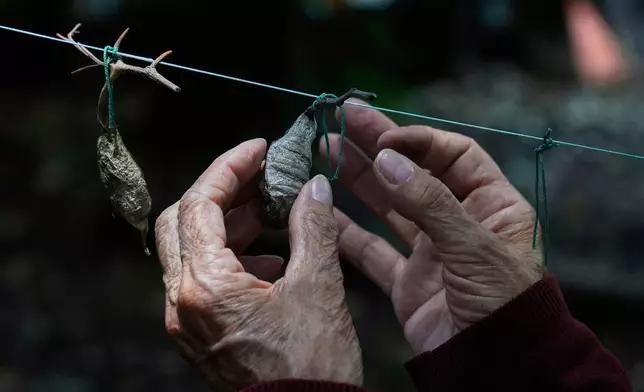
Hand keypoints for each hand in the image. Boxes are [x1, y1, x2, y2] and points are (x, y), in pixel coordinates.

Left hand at [155, 139, 361, 390]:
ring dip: (225, 223)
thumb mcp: (319, 288)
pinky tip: (268, 259)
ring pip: (189, 250)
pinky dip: (229, 256)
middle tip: (259, 178)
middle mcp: (182, 303)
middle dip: (220, 192)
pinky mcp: (200, 334)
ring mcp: (186, 321)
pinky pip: (201, 280)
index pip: (198, 203)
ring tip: (268, 211)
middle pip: (180, 222)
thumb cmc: (311, 367)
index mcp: (205, 287)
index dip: (229, 167)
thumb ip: (313, 227)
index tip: (259, 149)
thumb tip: (314, 186)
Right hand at [321, 101, 543, 352]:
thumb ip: (430, 203)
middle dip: (378, 144)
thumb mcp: (474, 247)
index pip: (452, 155)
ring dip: (358, 178)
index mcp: (493, 205)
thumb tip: (387, 158)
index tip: (382, 136)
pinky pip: (372, 250)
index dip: (417, 140)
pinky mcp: (408, 280)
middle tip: (342, 117)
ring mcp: (431, 251)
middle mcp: (459, 221)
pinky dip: (347, 232)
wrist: (497, 368)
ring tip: (326, 148)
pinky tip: (323, 211)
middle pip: (414, 171)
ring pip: (389, 206)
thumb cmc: (505, 306)